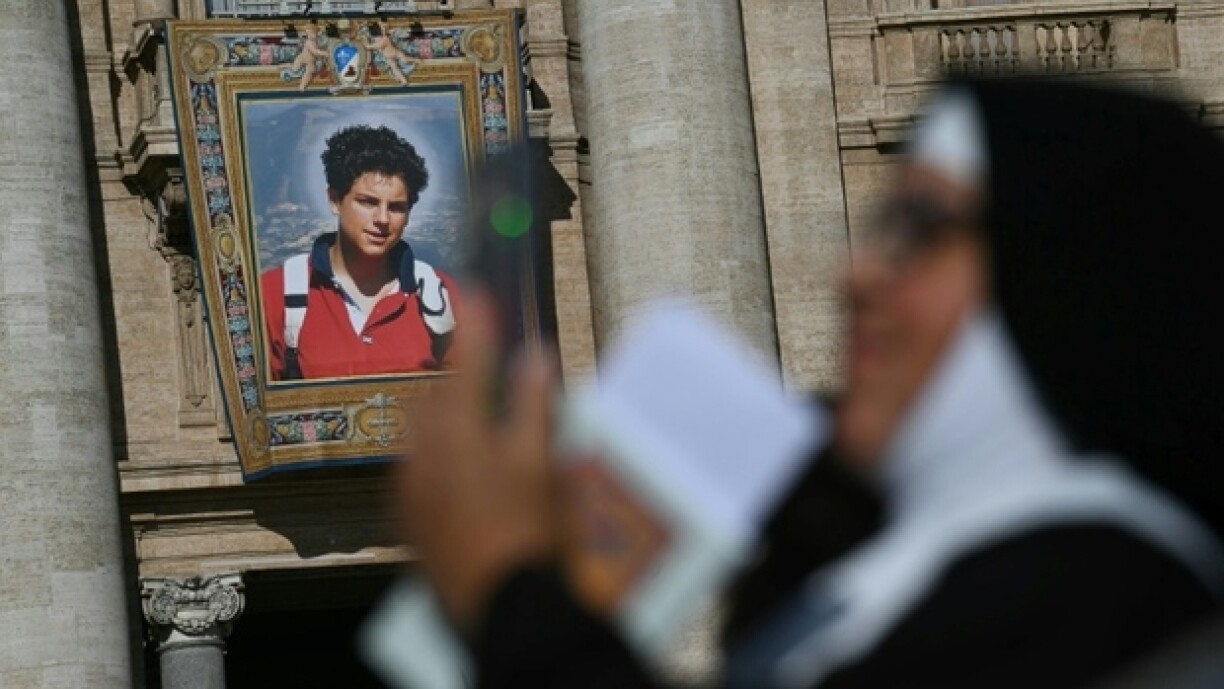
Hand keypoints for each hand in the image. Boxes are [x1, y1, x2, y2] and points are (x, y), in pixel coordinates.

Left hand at [397, 292, 559, 631]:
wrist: (501, 606)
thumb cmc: (528, 532)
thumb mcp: (542, 462)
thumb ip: (534, 404)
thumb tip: (534, 356)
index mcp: (458, 430)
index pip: (467, 361)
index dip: (475, 324)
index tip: (477, 291)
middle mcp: (422, 451)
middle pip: (436, 395)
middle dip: (459, 376)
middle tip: (485, 366)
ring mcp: (410, 486)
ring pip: (422, 432)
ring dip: (447, 415)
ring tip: (479, 421)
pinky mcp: (408, 516)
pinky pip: (416, 467)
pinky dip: (438, 453)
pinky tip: (463, 470)